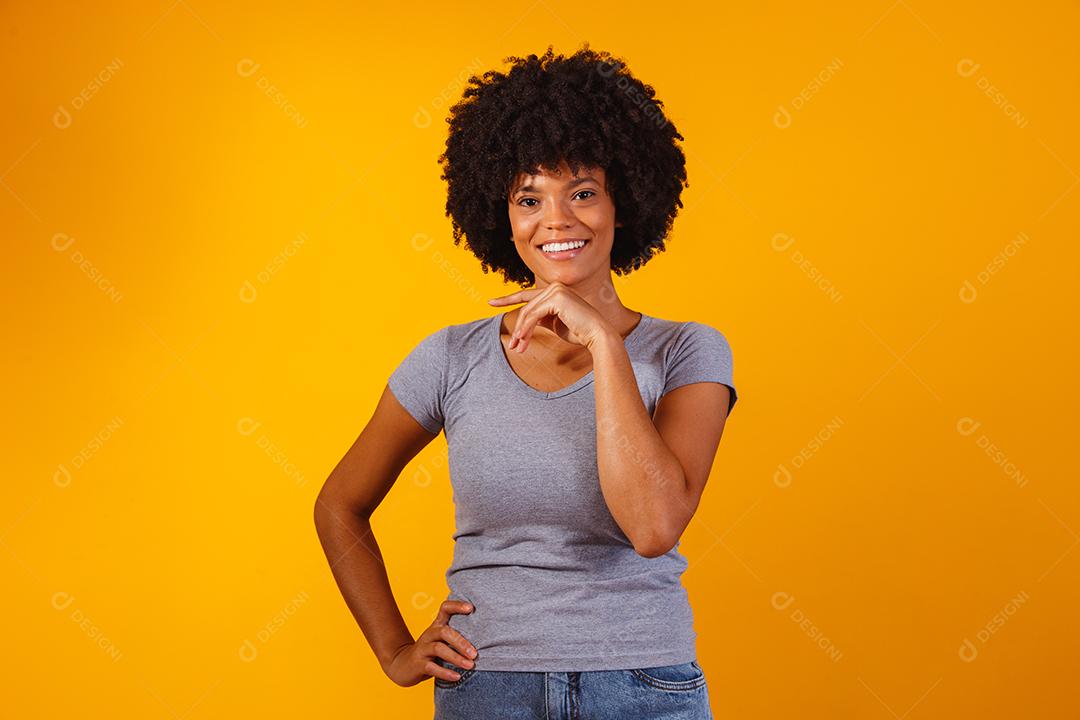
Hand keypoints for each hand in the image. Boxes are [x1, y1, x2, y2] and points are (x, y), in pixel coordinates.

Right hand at [383, 600, 478, 686]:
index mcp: (436, 626)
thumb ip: (456, 635)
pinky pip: (432, 667)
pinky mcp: (418, 664)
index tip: (471, 608)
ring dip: (456, 657)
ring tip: (470, 666)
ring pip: (439, 649)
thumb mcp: (441, 640)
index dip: (456, 605)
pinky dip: (445, 672)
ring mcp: (422, 649)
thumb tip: (486, 636)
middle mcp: (429, 634)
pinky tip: (457, 676)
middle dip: (461, 642)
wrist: (402, 665)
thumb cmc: (429, 652)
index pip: (444, 608)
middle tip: (475, 654)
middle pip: (445, 631)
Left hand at [488, 281, 609, 353]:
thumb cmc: (580, 332)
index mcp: (555, 291)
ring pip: (528, 313)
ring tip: (518, 347)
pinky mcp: (556, 297)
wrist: (598, 336)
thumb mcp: (555, 324)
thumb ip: (542, 319)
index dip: (507, 299)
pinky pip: (534, 315)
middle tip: (513, 346)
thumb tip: (526, 323)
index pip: (527, 295)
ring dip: (522, 332)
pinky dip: (527, 329)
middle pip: (527, 308)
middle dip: (519, 329)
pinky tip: (523, 340)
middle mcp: (555, 287)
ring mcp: (556, 290)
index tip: (491, 302)